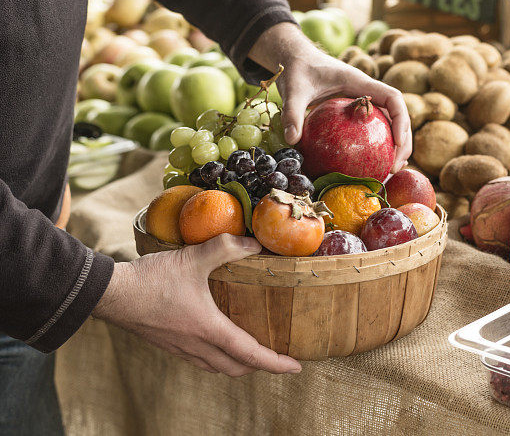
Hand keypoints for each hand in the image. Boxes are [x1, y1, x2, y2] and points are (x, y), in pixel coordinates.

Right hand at [93, 234, 300, 376]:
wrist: (111, 294)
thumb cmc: (151, 280)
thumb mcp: (194, 257)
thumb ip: (226, 247)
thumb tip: (254, 243)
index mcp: (209, 329)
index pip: (251, 354)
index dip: (276, 363)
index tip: (296, 366)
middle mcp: (196, 345)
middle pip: (235, 368)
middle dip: (259, 366)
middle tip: (276, 357)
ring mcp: (179, 348)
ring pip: (216, 366)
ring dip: (237, 363)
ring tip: (250, 351)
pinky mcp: (166, 343)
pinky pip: (198, 360)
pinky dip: (216, 357)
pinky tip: (215, 341)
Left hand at [248, 22, 411, 172]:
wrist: (295, 59)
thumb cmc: (298, 70)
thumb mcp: (294, 90)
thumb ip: (293, 113)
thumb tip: (292, 140)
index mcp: (360, 82)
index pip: (392, 98)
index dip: (401, 119)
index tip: (398, 142)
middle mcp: (367, 92)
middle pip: (397, 116)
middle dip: (402, 141)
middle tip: (395, 167)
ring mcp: (363, 102)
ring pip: (389, 124)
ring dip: (395, 146)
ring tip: (389, 171)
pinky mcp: (354, 112)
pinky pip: (371, 129)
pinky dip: (376, 146)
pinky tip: (369, 166)